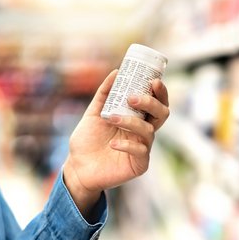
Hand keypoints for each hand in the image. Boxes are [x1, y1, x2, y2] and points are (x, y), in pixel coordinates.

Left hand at [63, 69, 169, 219]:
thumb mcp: (94, 113)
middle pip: (161, 114)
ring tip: (111, 118)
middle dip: (151, 103)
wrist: (77, 167)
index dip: (160, 92)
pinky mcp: (139, 164)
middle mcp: (143, 132)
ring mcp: (143, 148)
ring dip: (130, 122)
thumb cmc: (87, 141)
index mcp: (137, 119)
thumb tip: (116, 72)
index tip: (154, 81)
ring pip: (148, 131)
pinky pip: (140, 151)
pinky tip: (112, 144)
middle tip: (133, 98)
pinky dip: (127, 145)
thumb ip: (104, 94)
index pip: (157, 103)